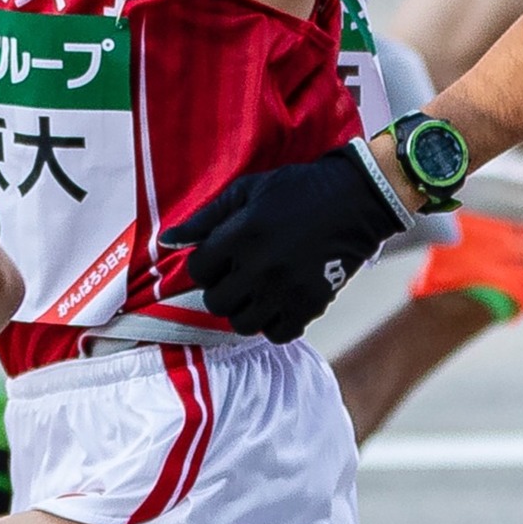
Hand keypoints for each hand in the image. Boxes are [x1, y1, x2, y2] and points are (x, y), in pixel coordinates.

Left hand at [162, 145, 403, 344]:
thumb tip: (165, 241)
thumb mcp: (247, 191)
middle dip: (222, 289)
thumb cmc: (297, 190)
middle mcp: (260, 266)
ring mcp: (286, 289)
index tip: (219, 258)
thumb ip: (205, 218)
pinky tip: (279, 301)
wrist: (357, 198)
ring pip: (243, 323)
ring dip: (245, 309)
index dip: (205, 265)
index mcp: (241, 235)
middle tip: (238, 274)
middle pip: (216, 302)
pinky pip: (278, 333)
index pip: (198, 271)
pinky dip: (275, 322)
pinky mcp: (311, 304)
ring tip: (257, 290)